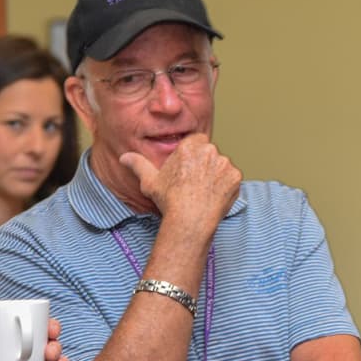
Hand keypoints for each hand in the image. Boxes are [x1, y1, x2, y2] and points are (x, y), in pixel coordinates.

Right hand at [120, 134, 240, 226]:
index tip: (187, 168)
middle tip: (194, 183)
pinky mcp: (235, 177)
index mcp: (190, 146)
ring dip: (216, 174)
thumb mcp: (150, 181)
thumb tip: (124, 157)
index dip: (192, 154)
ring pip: (221, 165)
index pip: (196, 141)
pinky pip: (232, 178)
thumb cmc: (170, 200)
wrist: (189, 220)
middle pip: (209, 152)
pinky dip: (226, 186)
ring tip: (204, 191)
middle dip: (204, 164)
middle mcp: (209, 151)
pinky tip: (214, 196)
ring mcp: (225, 163)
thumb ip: (138, 165)